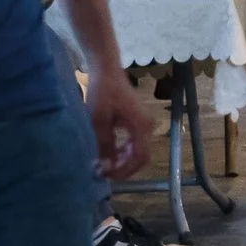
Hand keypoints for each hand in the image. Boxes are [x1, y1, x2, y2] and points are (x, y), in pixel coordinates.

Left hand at [85, 63, 153, 182]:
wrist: (106, 69)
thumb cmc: (103, 92)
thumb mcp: (99, 121)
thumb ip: (104, 145)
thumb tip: (104, 167)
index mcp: (140, 126)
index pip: (139, 157)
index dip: (124, 171)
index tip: (106, 176)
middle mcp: (145, 125)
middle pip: (140, 156)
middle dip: (123, 167)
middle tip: (103, 172)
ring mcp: (141, 122)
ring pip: (136, 150)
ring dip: (121, 160)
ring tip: (103, 164)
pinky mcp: (135, 120)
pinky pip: (132, 141)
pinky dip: (121, 150)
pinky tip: (108, 152)